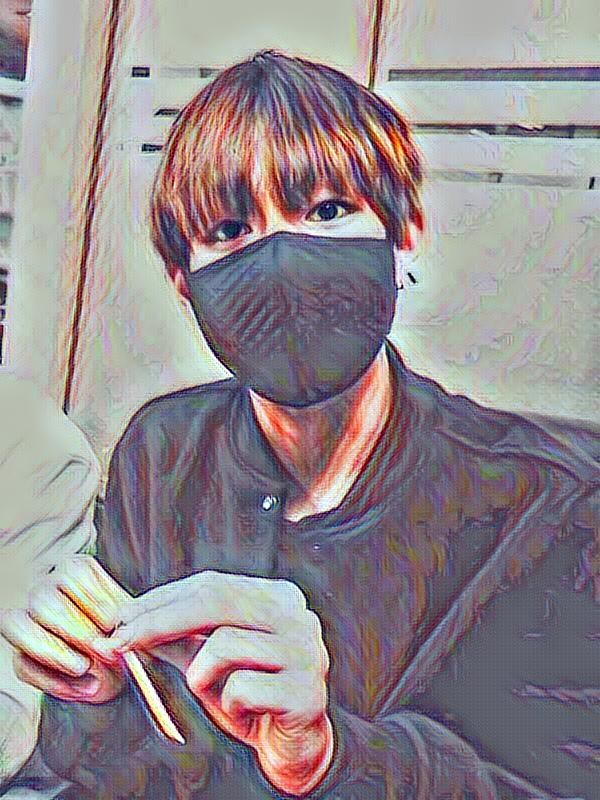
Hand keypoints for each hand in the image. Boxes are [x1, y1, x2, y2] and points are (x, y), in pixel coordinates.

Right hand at [0, 555, 127, 703]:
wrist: (121, 665)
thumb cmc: (128, 636)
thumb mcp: (137, 623)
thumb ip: (132, 623)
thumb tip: (121, 632)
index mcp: (77, 573)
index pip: (72, 573)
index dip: (92, 600)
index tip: (111, 623)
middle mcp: (48, 591)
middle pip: (43, 600)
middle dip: (73, 629)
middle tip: (99, 649)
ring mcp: (29, 622)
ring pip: (16, 624)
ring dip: (54, 652)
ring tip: (84, 668)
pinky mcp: (23, 656)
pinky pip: (22, 665)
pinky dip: (53, 681)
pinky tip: (81, 688)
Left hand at [99, 570, 333, 795]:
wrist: (295, 745)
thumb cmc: (250, 696)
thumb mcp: (209, 661)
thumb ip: (177, 637)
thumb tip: (126, 624)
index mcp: (277, 597)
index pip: (211, 584)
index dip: (162, 599)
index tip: (121, 617)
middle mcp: (296, 616)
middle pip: (215, 601)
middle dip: (158, 621)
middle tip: (120, 641)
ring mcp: (306, 651)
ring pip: (223, 644)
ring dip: (202, 676)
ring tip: (218, 694)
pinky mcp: (306, 691)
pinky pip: (241, 689)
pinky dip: (231, 706)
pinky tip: (247, 713)